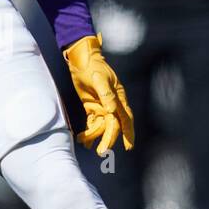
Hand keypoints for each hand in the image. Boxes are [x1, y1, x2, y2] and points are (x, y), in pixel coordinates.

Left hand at [63, 33, 134, 153]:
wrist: (81, 58)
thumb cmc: (92, 66)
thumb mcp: (98, 78)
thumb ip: (106, 94)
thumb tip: (111, 110)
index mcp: (119, 97)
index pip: (125, 118)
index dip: (128, 133)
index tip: (128, 146)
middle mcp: (112, 104)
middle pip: (113, 125)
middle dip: (108, 138)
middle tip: (102, 151)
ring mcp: (102, 105)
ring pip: (102, 125)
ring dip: (95, 135)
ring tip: (85, 142)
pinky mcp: (92, 106)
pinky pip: (93, 122)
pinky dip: (89, 131)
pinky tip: (84, 140)